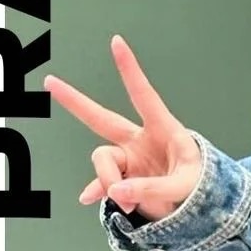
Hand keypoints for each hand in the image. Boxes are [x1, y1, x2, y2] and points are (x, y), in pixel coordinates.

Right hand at [44, 34, 202, 221]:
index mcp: (163, 130)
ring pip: (102, 159)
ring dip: (108, 179)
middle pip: (102, 118)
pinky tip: (91, 198)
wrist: (199, 207)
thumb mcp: (184, 187)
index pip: (143, 94)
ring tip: (129, 202)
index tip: (117, 43)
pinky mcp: (122, 177)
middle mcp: (140, 140)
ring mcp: (129, 158)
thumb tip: (115, 192)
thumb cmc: (199, 185)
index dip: (129, 69)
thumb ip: (150, 189)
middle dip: (75, 101)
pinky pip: (101, 182)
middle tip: (50, 82)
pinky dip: (98, 190)